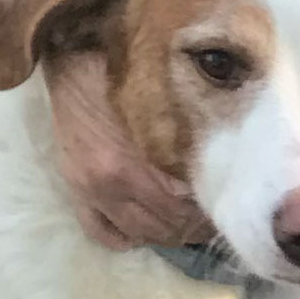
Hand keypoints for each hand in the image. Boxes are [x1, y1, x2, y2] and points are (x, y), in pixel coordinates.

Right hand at [45, 54, 214, 250]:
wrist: (72, 62)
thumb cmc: (124, 77)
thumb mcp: (164, 105)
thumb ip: (184, 142)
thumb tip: (220, 170)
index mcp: (132, 165)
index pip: (182, 209)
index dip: (209, 213)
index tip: (227, 206)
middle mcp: (108, 184)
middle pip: (165, 226)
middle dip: (193, 227)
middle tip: (214, 219)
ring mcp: (88, 191)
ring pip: (139, 234)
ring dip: (168, 235)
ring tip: (189, 225)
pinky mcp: (74, 191)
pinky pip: (102, 232)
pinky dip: (128, 236)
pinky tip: (147, 228)